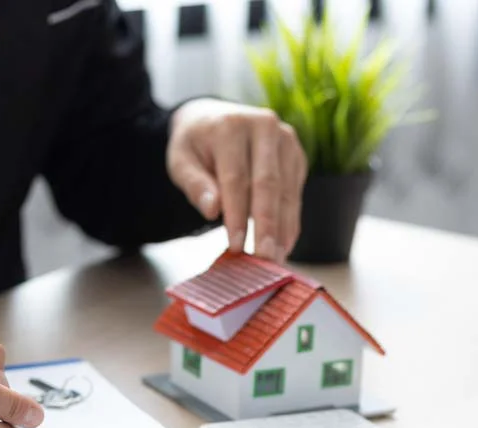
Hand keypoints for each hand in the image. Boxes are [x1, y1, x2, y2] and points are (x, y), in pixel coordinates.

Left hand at [167, 98, 307, 262]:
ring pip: (287, 190)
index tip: (236, 246)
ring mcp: (286, 138)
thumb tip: (213, 210)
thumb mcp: (180, 161)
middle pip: (268, 184)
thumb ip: (194, 184)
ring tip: (276, 258)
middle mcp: (264, 126)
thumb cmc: (195, 146)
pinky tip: (284, 243)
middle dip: (267, 225)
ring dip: (282, 228)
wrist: (214, 119)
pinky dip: (290, 220)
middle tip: (265, 258)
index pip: (235, 178)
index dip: (236, 215)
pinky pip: (295, 192)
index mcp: (231, 126)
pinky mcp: (297, 154)